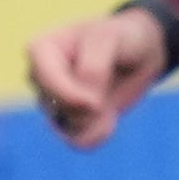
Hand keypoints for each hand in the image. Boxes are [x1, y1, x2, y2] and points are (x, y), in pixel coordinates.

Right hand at [23, 4, 168, 147]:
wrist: (138, 52)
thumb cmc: (119, 38)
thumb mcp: (107, 40)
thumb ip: (92, 70)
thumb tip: (86, 106)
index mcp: (40, 50)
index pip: (46, 82)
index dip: (72, 96)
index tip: (95, 100)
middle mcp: (39, 77)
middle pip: (56, 108)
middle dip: (87, 106)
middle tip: (107, 85)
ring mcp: (51, 101)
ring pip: (68, 126)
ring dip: (96, 119)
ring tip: (109, 98)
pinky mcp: (69, 121)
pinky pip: (77, 141)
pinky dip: (98, 134)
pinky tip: (110, 118)